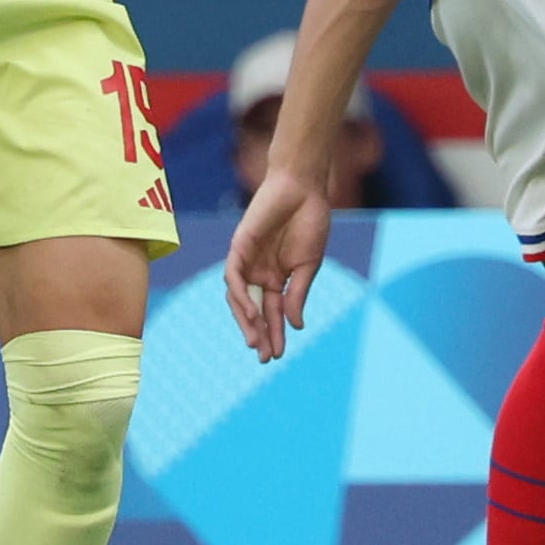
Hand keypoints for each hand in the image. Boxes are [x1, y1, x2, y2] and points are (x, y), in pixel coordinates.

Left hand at [224, 163, 331, 361]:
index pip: (273, 312)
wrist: (304, 187)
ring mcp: (247, 260)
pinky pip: (233, 277)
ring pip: (238, 298)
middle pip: (253, 310)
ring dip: (246, 320)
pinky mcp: (239, 246)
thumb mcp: (308, 265)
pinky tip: (252, 312)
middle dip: (258, 333)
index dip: (275, 334)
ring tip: (256, 341)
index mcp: (278, 277)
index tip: (277, 355)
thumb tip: (295, 325)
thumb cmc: (310, 221)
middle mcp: (259, 272)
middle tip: (264, 357)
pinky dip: (240, 296)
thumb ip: (298, 294)